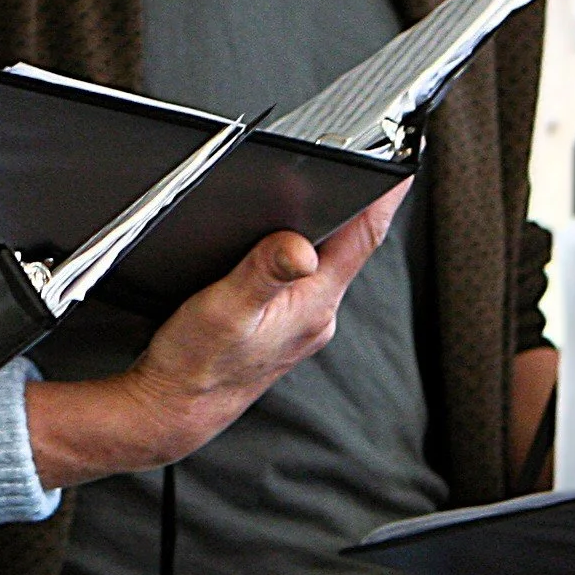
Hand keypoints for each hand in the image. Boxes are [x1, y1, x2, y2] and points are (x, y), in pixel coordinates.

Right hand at [23, 181, 409, 488]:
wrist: (175, 408)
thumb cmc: (196, 365)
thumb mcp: (224, 308)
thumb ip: (263, 272)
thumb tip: (301, 245)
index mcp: (313, 304)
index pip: (362, 239)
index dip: (383, 197)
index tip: (400, 167)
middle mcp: (317, 315)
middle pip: (349, 246)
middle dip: (353, 205)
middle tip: (361, 167)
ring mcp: (302, 323)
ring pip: (326, 263)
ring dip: (327, 230)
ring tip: (326, 196)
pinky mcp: (283, 328)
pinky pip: (304, 280)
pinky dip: (301, 255)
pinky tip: (281, 247)